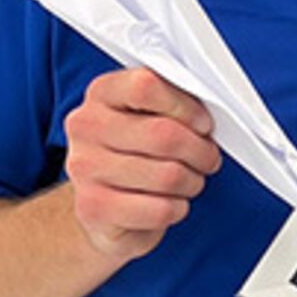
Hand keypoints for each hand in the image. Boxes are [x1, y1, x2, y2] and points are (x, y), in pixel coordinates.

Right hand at [63, 68, 220, 259]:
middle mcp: (86, 127)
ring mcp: (84, 168)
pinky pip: (160, 210)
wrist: (102, 206)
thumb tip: (212, 107)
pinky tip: (170, 203)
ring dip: (192, 182)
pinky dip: (177, 208)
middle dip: (200, 151)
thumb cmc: (136, 153)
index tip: (203, 124)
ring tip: (189, 181)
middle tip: (208, 158)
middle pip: (164, 135)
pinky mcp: (93, 208)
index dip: (186, 107)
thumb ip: (173, 103)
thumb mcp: (148, 117)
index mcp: (102, 93)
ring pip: (169, 176)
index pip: (146, 87)